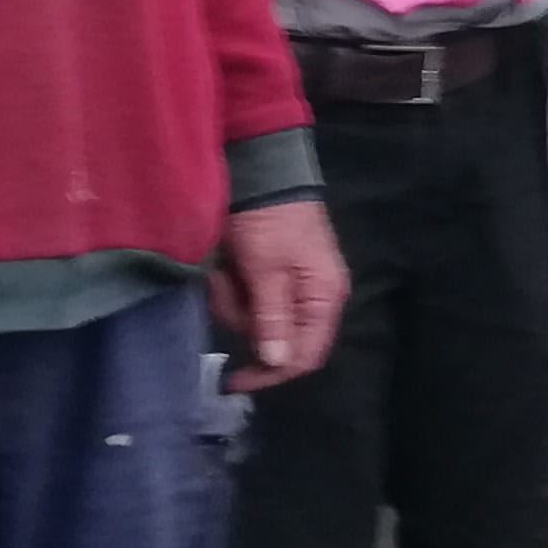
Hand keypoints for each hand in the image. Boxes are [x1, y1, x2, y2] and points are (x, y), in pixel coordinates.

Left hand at [210, 199, 350, 389]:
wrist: (259, 169)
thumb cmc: (268, 219)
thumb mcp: (266, 269)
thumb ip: (272, 317)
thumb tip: (278, 362)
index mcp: (323, 298)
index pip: (305, 356)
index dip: (271, 373)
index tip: (234, 378)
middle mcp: (311, 297)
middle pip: (275, 339)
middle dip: (242, 319)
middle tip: (223, 286)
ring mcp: (289, 286)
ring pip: (255, 320)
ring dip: (232, 301)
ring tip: (223, 268)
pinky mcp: (268, 275)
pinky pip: (247, 300)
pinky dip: (231, 287)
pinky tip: (225, 264)